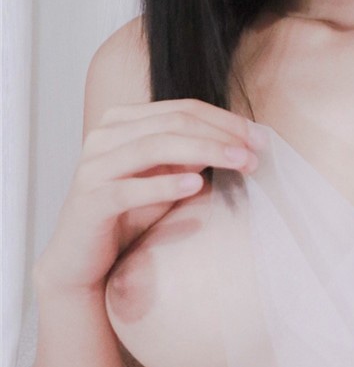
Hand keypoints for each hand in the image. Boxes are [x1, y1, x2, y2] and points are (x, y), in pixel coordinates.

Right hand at [35, 99, 264, 293]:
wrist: (80, 257)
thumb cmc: (128, 212)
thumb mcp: (166, 176)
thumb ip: (192, 154)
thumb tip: (239, 141)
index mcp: (123, 121)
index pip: (183, 109)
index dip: (225, 120)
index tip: (260, 136)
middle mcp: (105, 136)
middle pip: (174, 123)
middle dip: (221, 134)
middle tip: (255, 151)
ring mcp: (94, 166)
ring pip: (155, 146)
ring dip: (205, 152)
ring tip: (239, 162)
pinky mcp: (90, 200)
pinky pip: (131, 188)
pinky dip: (166, 184)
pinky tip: (197, 185)